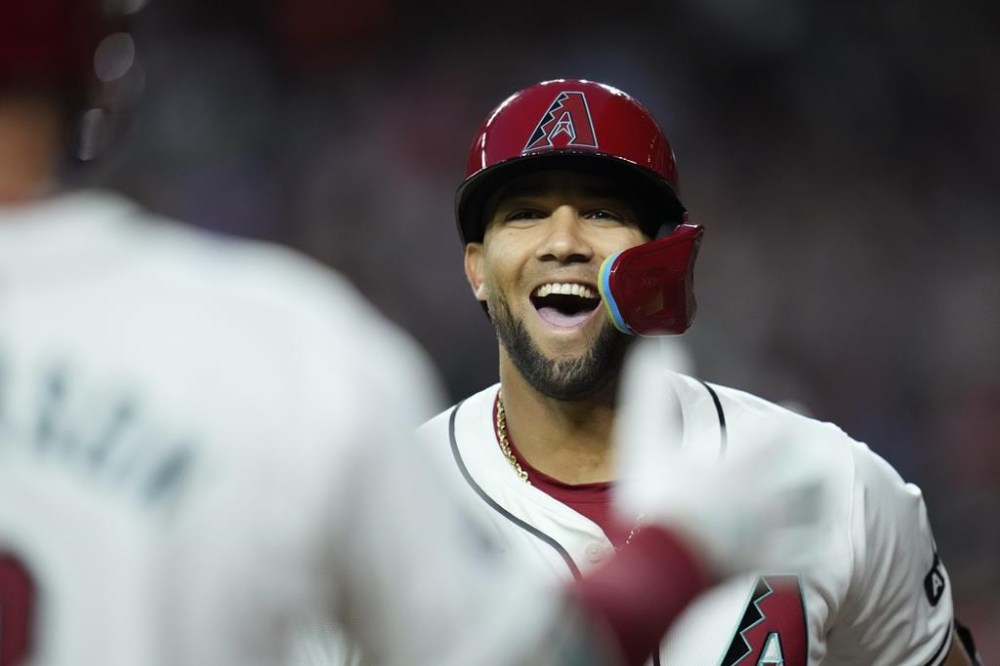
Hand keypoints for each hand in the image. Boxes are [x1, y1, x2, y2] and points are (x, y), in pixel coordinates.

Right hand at [614, 339, 835, 578]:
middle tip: (810, 460)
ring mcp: (772, 533)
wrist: (662, 570)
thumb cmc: (653, 502)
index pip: (780, 433)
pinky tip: (806, 547)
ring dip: (816, 502)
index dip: (788, 424)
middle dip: (809, 464)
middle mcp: (766, 495)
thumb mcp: (643, 441)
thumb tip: (658, 345)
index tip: (791, 418)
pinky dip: (808, 547)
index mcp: (742, 462)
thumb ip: (650, 391)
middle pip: (808, 473)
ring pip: (814, 514)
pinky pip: (804, 556)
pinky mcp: (769, 566)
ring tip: (815, 499)